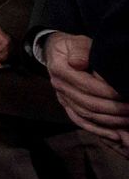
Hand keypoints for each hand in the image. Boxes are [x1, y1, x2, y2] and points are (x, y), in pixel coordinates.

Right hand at [43, 34, 128, 149]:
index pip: (87, 86)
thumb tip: (79, 63)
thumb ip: (80, 50)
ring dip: (110, 122)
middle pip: (88, 104)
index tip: (125, 95)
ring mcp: (63, 98)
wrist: (56, 52)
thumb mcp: (77, 42)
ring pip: (87, 116)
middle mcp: (60, 87)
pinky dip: (98, 130)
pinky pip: (81, 121)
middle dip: (114, 110)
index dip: (108, 93)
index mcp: (60, 70)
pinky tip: (115, 136)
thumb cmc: (72, 47)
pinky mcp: (67, 106)